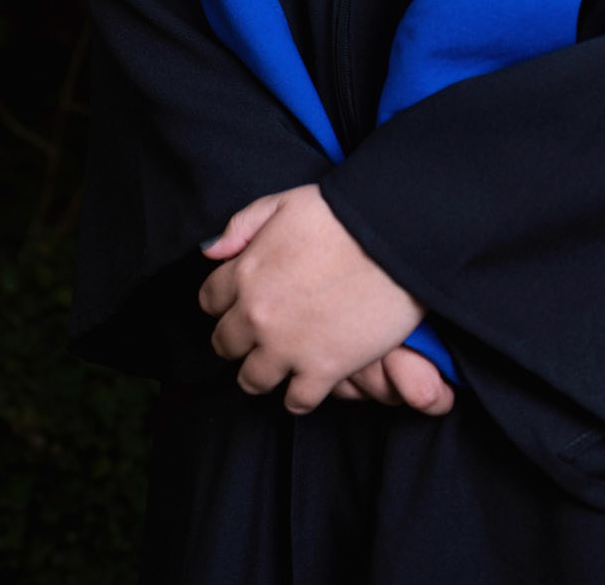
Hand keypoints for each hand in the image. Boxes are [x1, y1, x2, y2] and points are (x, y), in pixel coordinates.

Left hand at [198, 185, 431, 415]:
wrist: (395, 235)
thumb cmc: (343, 213)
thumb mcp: (285, 202)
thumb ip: (242, 225)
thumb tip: (212, 252)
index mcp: (246, 273)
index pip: (209, 301)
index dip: (224, 300)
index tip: (241, 301)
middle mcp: (258, 316)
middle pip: (224, 344)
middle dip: (238, 338)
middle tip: (262, 331)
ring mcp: (288, 348)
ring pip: (252, 380)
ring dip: (262, 370)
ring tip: (281, 359)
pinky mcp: (323, 371)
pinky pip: (296, 402)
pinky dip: (299, 395)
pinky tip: (309, 379)